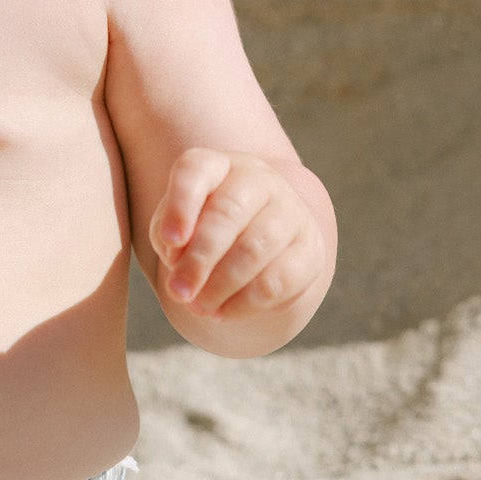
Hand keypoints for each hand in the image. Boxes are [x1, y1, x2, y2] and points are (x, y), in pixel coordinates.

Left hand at [148, 149, 326, 322]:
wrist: (261, 247)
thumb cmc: (205, 232)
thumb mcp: (178, 230)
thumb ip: (170, 240)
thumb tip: (180, 261)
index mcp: (218, 166)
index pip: (196, 171)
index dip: (180, 205)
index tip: (170, 241)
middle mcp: (258, 179)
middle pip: (227, 212)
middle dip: (199, 259)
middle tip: (179, 292)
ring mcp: (290, 210)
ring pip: (254, 248)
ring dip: (220, 285)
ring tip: (198, 307)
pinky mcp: (311, 248)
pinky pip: (278, 279)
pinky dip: (244, 303)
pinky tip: (223, 313)